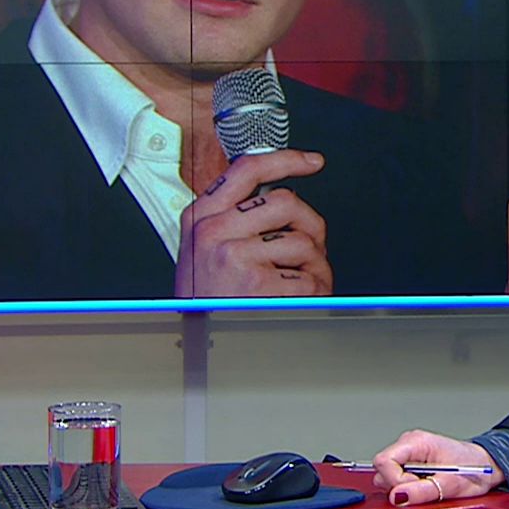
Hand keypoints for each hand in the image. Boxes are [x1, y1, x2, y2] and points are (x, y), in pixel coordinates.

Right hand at [177, 150, 331, 296]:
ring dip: (314, 265)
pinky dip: (314, 292)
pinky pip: (309, 277)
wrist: (194, 348)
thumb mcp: (202, 250)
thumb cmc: (204, 301)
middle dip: (309, 224)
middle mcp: (213, 231)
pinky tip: (294, 301)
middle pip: (286, 201)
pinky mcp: (257, 282)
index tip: (311, 162)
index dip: (285, 160)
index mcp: (200, 218)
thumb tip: (278, 198)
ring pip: (303, 240)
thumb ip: (231, 219)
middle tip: (309, 250)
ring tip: (298, 284)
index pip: (247, 169)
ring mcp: (235, 255)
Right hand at [373, 429, 503, 506]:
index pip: (384, 461)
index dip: (395, 481)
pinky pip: (397, 475)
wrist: (487, 464)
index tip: (414, 489)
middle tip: (425, 487)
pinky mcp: (412, 460)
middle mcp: (409, 443)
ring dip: (404, 486)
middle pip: (383, 468)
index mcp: (417, 442)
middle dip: (399, 485)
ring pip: (388, 474)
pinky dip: (408, 485)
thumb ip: (422, 491)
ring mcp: (409, 451)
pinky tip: (426, 483)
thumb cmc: (474, 469)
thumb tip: (398, 496)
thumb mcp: (450, 485)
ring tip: (428, 485)